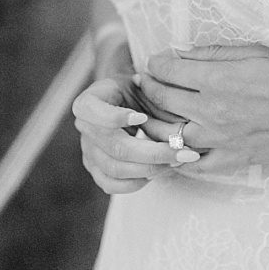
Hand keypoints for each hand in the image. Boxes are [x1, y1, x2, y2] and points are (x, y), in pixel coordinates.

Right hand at [72, 74, 188, 193]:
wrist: (127, 100)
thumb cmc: (140, 89)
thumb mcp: (147, 85)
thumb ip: (157, 100)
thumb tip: (181, 127)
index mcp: (88, 102)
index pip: (90, 111)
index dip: (114, 117)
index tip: (142, 117)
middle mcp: (84, 128)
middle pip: (116, 147)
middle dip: (154, 153)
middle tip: (185, 151)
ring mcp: (88, 150)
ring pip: (116, 169)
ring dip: (152, 168)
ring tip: (179, 161)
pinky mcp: (95, 168)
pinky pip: (110, 184)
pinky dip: (137, 182)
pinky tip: (160, 171)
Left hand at [133, 45, 268, 173]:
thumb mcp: (256, 53)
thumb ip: (215, 52)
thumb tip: (181, 51)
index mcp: (216, 80)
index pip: (167, 70)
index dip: (156, 63)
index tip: (155, 62)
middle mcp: (211, 111)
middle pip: (161, 99)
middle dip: (148, 87)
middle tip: (146, 82)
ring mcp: (218, 139)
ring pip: (167, 133)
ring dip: (153, 120)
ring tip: (152, 112)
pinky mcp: (230, 159)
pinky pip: (191, 164)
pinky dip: (175, 156)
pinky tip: (172, 146)